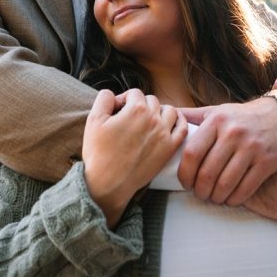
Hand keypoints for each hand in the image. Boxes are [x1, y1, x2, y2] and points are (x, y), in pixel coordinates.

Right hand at [83, 89, 187, 226]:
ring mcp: (164, 134)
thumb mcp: (93, 120)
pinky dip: (179, 121)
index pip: (134, 93)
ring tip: (149, 119)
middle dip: (140, 105)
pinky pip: (182, 128)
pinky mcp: (169, 149)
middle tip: (129, 118)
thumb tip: (114, 95)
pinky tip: (171, 122)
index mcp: (136, 109)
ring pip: (169, 110)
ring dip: (159, 111)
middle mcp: (154, 119)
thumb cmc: (99, 153)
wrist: (109, 183)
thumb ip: (104, 99)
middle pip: (151, 100)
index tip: (117, 111)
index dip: (124, 100)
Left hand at [178, 97, 276, 204]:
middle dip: (200, 190)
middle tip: (200, 194)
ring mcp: (251, 148)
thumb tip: (166, 113)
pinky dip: (235, 199)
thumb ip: (192, 115)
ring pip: (225, 184)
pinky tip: (231, 199)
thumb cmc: (244, 116)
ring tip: (214, 198)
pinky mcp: (267, 161)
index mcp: (217, 121)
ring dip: (216, 197)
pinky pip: (246, 188)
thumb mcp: (218, 111)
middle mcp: (233, 133)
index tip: (185, 183)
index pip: (192, 153)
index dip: (185, 174)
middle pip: (207, 173)